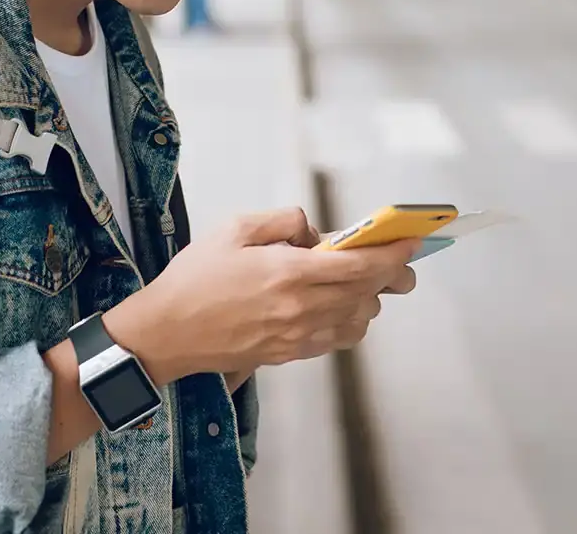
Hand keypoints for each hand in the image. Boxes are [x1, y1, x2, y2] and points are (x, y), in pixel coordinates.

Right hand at [106, 207, 418, 380]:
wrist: (167, 333)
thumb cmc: (196, 277)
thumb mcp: (235, 228)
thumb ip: (284, 221)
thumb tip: (317, 233)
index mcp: (288, 273)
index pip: (359, 266)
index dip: (392, 255)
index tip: (410, 242)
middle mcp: (300, 309)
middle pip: (367, 294)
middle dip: (391, 276)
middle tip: (399, 261)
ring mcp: (297, 337)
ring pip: (358, 320)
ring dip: (368, 299)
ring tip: (359, 282)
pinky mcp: (289, 354)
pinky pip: (337, 340)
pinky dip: (348, 321)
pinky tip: (336, 306)